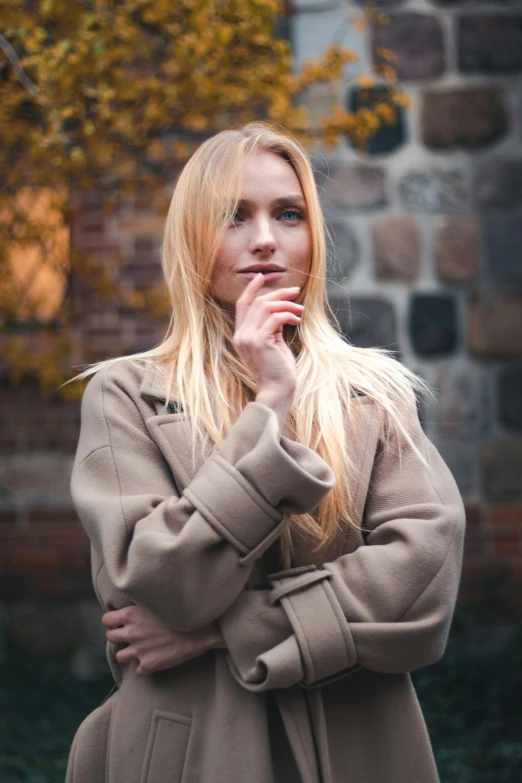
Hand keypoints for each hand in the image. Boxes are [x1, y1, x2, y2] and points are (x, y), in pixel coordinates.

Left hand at [101, 605, 225, 676]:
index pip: (106, 620)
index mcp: (132, 614)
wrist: (200, 629)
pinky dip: (144, 667)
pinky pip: (137, 671)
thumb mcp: (156, 603)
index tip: (120, 623)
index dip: (112, 622)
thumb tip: (132, 609)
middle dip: (118, 636)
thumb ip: (141, 608)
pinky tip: (153, 659)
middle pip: (110, 638)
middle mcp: (132, 632)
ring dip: (128, 653)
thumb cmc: (180, 612)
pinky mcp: (149, 664)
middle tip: (131, 635)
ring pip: (120, 656)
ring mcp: (139, 650)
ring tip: (140, 649)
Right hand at [233, 272, 303, 399]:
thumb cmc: (278, 369)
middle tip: (296, 292)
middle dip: (278, 294)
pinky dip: (288, 315)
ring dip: (286, 305)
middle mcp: (241, 335)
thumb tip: (281, 311)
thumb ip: (271, 327)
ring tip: (300, 310)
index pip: (242, 305)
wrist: (277, 390)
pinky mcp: (260, 342)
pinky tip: (297, 320)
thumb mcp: (272, 343)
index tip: (261, 276)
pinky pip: (275, 318)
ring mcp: (248, 339)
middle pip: (257, 302)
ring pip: (266, 307)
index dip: (251, 289)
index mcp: (241, 335)